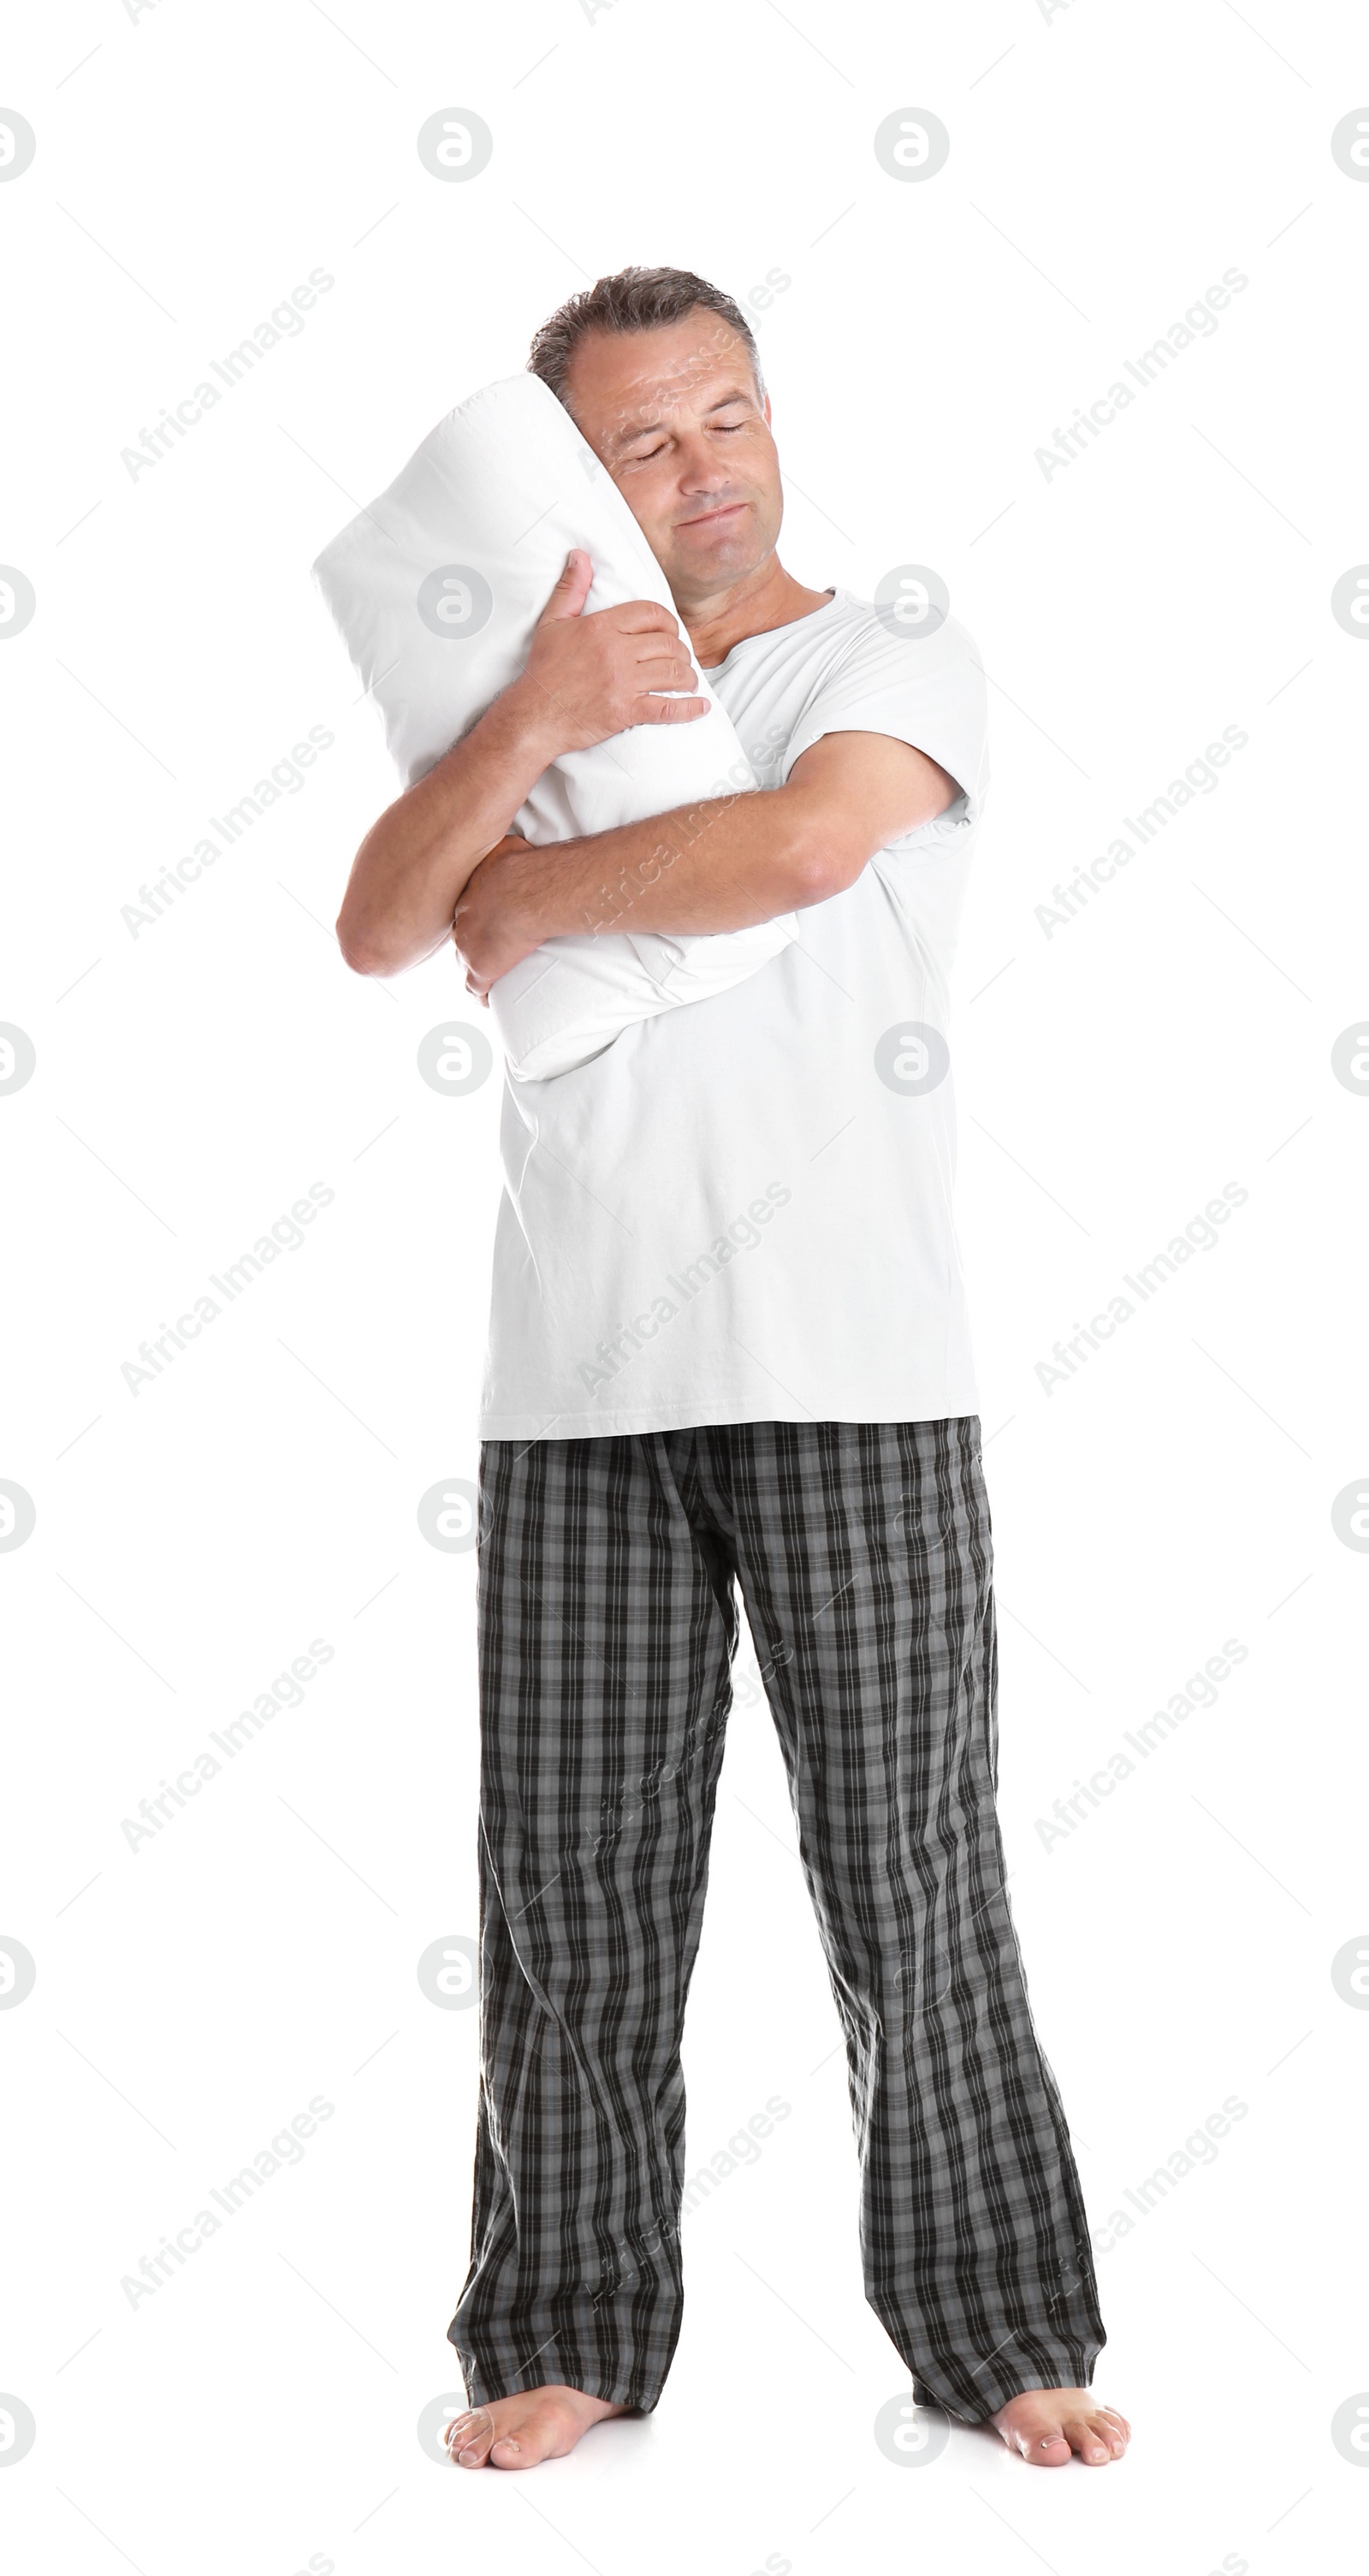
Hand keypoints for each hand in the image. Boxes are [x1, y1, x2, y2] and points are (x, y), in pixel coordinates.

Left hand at [450, 836, 537, 1001]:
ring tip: (489, 972)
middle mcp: (460, 922)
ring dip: (475, 967)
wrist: (531, 893)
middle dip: (471, 940)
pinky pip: (475, 990)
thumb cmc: (526, 866)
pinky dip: (481, 996)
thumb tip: (510, 841)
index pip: (463, 910)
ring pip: (465, 962)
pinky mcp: (481, 970)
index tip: (485, 917)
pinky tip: (487, 1000)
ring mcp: (468, 948)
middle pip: (461, 935)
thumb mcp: (508, 844)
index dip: (474, 915)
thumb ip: (502, 846)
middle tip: (489, 943)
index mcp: (466, 895)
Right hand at [512, 550, 708, 755]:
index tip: (669, 633)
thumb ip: (570, 588)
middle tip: (680, 660)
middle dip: (680, 651)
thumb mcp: (552, 623)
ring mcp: (622, 683)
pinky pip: (666, 708)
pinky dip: (688, 709)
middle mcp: (616, 652)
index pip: (651, 614)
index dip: (667, 623)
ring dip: (687, 677)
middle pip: (667, 644)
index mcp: (602, 627)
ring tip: (687, 680)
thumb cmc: (543, 671)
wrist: (533, 716)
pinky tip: (699, 707)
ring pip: (672, 673)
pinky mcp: (625, 711)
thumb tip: (580, 556)